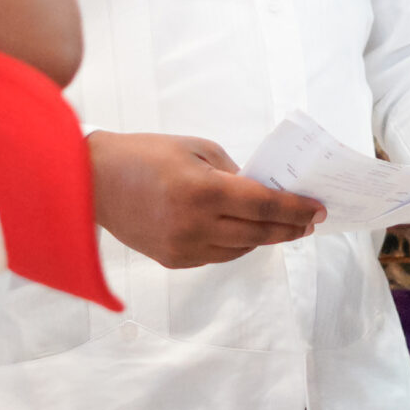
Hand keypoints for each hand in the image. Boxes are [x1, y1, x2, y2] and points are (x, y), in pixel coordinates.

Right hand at [89, 132, 322, 269]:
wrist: (91, 181)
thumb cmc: (144, 154)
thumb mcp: (195, 149)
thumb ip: (232, 172)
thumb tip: (261, 193)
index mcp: (204, 191)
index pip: (265, 206)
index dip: (296, 209)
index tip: (318, 209)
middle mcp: (196, 225)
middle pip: (259, 233)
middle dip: (290, 227)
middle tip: (309, 222)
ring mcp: (184, 247)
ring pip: (241, 249)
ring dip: (265, 238)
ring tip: (282, 227)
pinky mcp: (173, 260)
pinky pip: (218, 256)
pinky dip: (236, 245)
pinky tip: (245, 233)